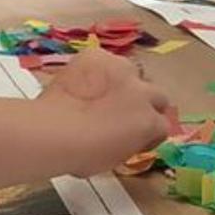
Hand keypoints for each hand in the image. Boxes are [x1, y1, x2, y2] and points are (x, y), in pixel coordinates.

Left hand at [40, 49, 169, 176]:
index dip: (149, 131)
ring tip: (100, 93)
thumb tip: (126, 137)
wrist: (52, 131)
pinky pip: (103, 61)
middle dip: (144, 103)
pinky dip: (96, 70)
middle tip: (122, 112)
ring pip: (132, 72)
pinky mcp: (98, 56)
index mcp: (150, 122)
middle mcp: (144, 92)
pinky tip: (81, 82)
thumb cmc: (80, 156)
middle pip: (156, 95)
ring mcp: (122, 69)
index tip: (136, 135)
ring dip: (123, 83)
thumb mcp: (114, 159)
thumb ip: (130, 142)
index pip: (162, 124)